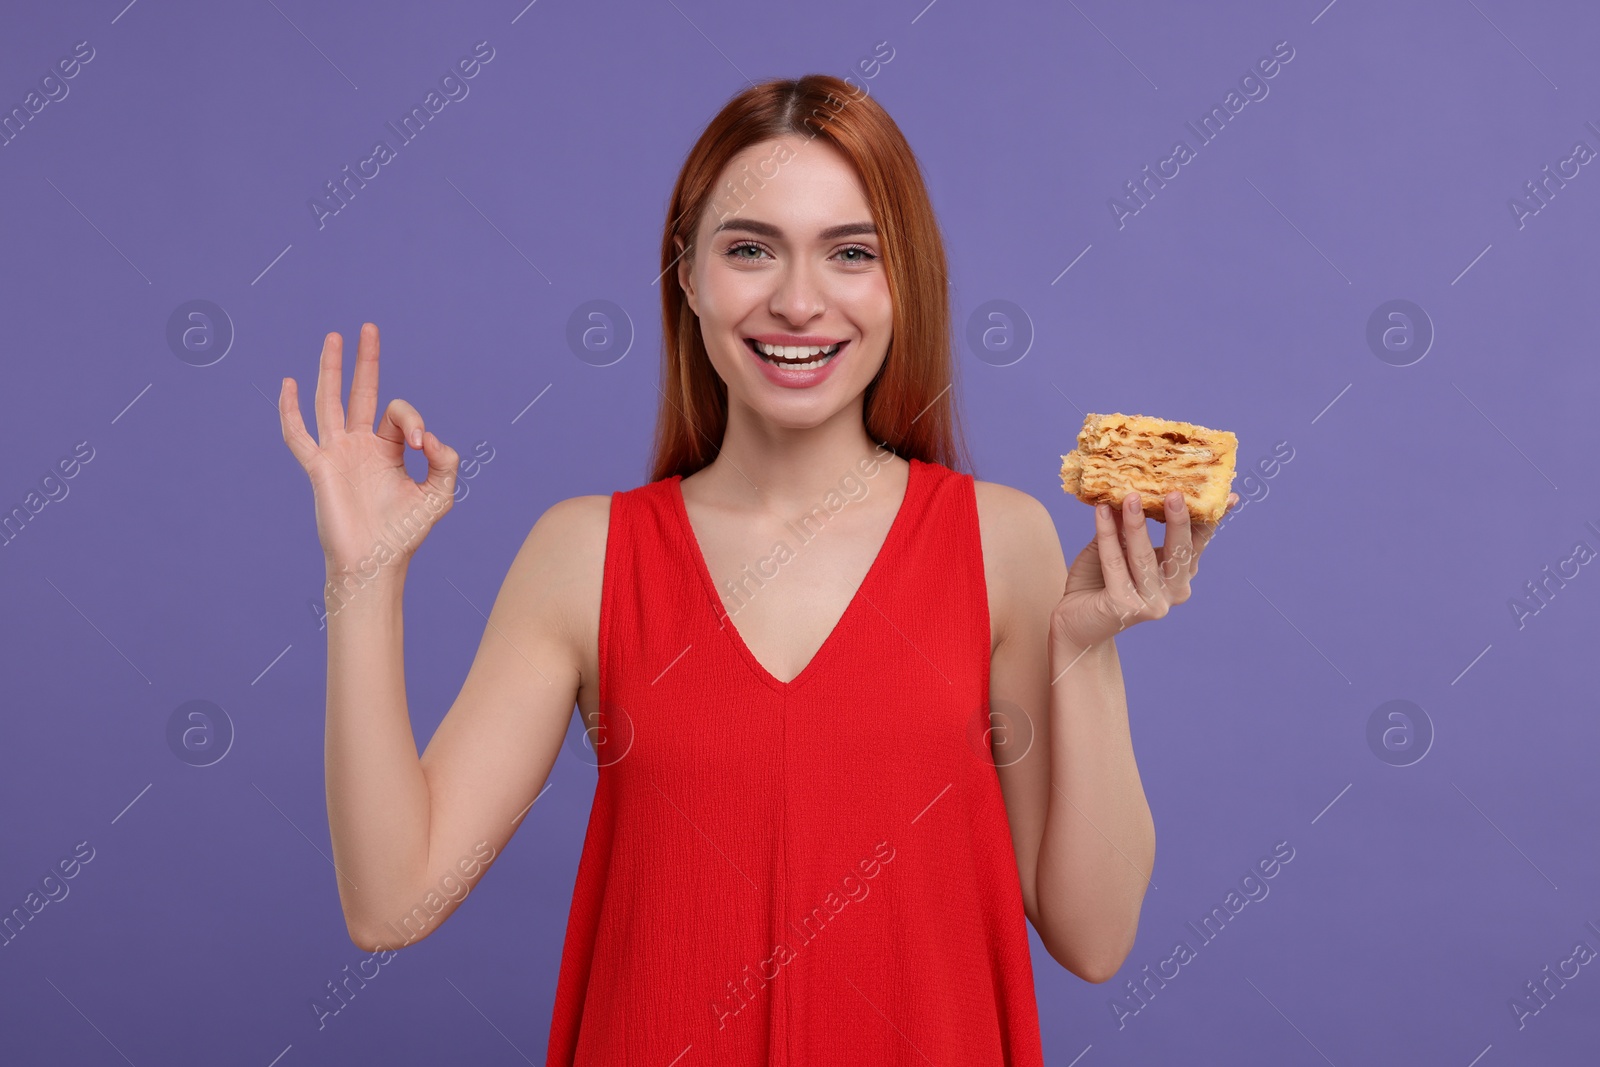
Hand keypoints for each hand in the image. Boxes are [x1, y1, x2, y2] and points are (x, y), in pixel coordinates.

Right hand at [278, 323, 459, 575]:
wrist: (375, 562)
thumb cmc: (405, 533)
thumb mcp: (439, 494)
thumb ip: (446, 462)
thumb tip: (431, 439)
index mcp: (386, 450)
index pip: (398, 414)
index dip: (414, 420)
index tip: (424, 445)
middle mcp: (359, 446)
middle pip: (360, 392)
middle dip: (366, 361)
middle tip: (369, 328)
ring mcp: (337, 454)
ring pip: (330, 402)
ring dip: (331, 369)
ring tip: (335, 337)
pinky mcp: (319, 468)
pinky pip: (299, 435)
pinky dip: (291, 411)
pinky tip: (288, 384)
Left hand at [1050, 490, 1238, 653]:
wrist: (1074, 623)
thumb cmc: (1098, 582)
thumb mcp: (1117, 548)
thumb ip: (1129, 526)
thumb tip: (1136, 489)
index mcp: (1179, 575)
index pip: (1197, 543)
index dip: (1210, 519)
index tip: (1227, 496)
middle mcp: (1173, 591)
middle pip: (1180, 551)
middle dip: (1178, 520)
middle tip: (1175, 493)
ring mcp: (1152, 603)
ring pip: (1144, 556)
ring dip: (1137, 524)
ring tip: (1130, 496)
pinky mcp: (1125, 608)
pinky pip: (1115, 563)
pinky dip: (1107, 535)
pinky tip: (1102, 512)